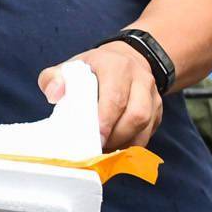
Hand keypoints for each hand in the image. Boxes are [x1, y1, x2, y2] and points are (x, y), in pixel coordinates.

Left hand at [38, 40, 163, 149]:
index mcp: (116, 66)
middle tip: (96, 148)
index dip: (106, 121)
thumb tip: (54, 95)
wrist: (125, 60)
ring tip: (104, 150)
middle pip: (137, 115)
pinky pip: (148, 134)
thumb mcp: (70, 67)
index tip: (94, 139)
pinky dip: (131, 145)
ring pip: (146, 127)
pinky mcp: (158, 111)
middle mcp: (140, 79)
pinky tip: (115, 149)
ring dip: (125, 143)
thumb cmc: (93, 70)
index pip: (115, 97)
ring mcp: (153, 95)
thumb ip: (53, 78)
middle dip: (116, 137)